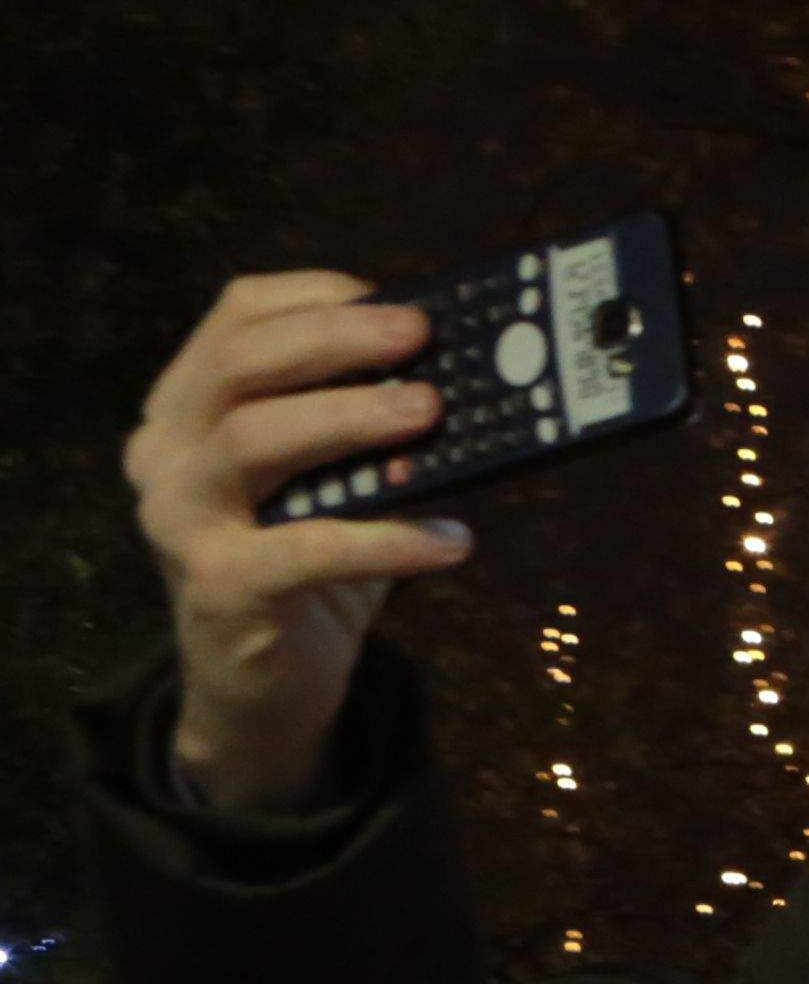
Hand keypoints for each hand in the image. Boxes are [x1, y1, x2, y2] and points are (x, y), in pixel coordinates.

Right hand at [130, 274, 473, 805]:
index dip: (315, 298)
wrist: (262, 686)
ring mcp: (180, 517)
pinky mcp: (219, 585)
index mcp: (187, 406)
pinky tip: (454, 541)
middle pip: (240, 365)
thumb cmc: (308, 566)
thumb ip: (370, 431)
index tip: (397, 300)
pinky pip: (309, 549)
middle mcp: (165, 451)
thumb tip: (467, 382)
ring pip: (253, 438)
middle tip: (422, 339)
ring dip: (349, 417)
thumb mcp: (334, 483)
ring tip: (430, 414)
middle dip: (336, 340)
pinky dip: (389, 540)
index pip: (236, 318)